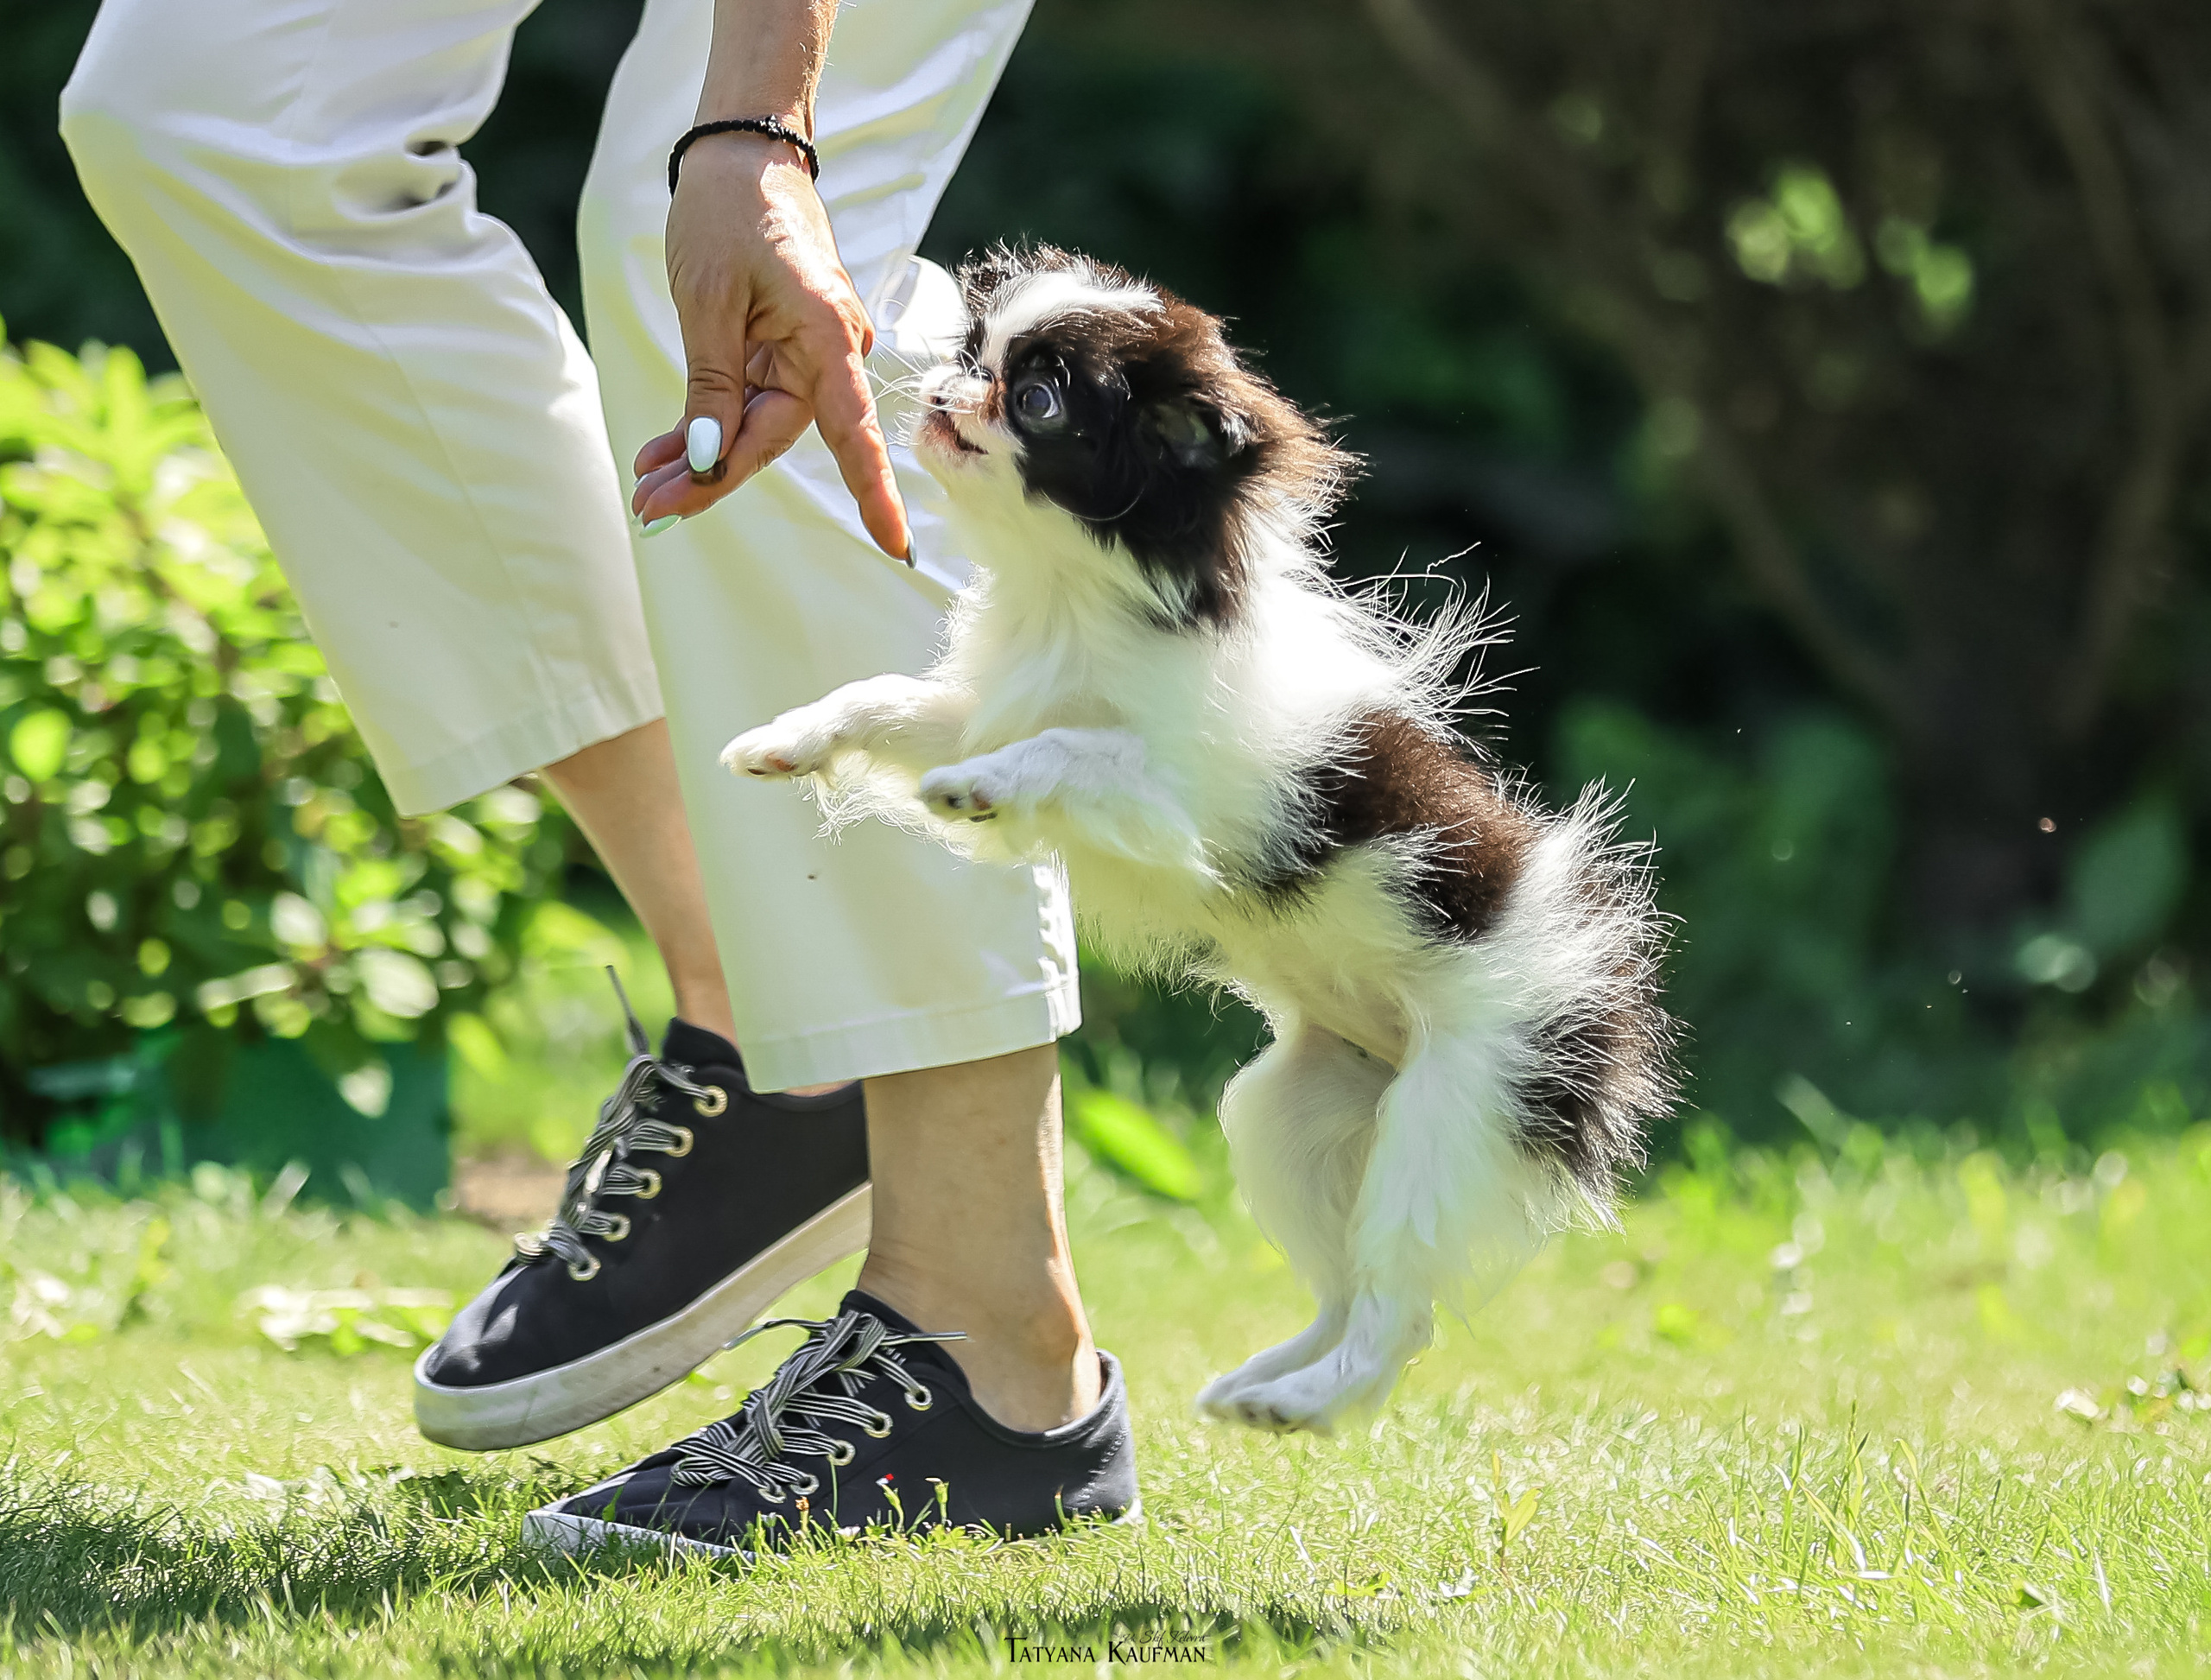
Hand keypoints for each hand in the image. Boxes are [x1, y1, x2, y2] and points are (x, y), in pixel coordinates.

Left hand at [633, 133, 910, 557]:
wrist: (741, 154)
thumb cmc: (729, 210)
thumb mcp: (708, 299)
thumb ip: (713, 384)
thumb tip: (712, 458)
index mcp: (828, 335)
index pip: (854, 432)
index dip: (876, 493)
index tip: (896, 548)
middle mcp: (830, 352)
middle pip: (777, 437)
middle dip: (713, 475)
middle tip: (650, 508)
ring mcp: (809, 353)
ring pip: (756, 426)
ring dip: (702, 456)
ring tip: (646, 484)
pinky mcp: (785, 350)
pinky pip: (748, 402)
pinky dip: (707, 426)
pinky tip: (664, 453)